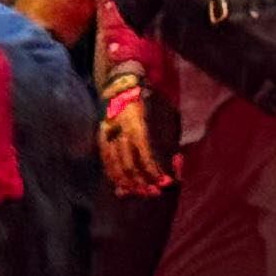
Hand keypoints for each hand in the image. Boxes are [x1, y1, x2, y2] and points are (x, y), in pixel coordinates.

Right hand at [99, 68, 175, 198]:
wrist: (121, 82)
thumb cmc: (148, 97)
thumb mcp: (164, 111)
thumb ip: (168, 135)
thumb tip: (174, 159)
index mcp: (136, 125)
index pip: (145, 156)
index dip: (156, 172)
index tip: (166, 182)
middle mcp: (120, 132)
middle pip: (129, 166)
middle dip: (143, 183)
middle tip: (154, 192)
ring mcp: (108, 136)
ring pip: (115, 167)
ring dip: (128, 184)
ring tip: (139, 193)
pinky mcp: (101, 138)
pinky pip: (106, 162)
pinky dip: (113, 176)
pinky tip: (121, 187)